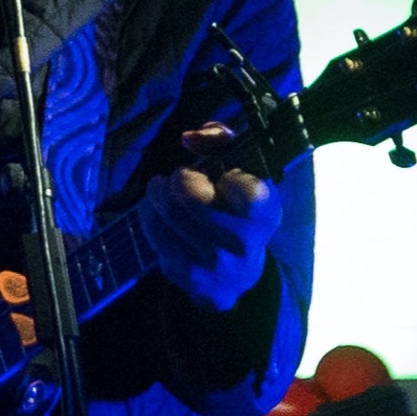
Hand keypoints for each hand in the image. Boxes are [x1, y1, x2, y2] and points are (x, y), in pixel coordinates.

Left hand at [140, 123, 281, 311]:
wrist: (235, 275)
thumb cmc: (235, 209)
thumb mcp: (242, 172)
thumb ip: (221, 141)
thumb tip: (189, 138)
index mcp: (266, 215)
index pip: (248, 192)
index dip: (229, 178)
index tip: (224, 178)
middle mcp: (244, 245)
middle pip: (189, 197)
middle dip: (178, 177)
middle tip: (179, 176)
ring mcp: (215, 265)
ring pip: (167, 213)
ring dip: (158, 193)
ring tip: (162, 190)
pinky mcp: (188, 277)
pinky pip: (155, 233)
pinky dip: (151, 215)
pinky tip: (158, 212)